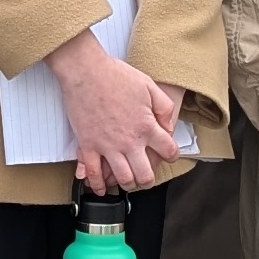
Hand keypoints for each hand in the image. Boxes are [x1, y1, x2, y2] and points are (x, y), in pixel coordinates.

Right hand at [49, 31, 184, 195]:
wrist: (85, 71)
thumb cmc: (115, 75)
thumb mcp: (149, 86)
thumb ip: (164, 108)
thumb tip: (168, 126)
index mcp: (147, 126)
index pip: (168, 151)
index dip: (172, 155)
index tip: (169, 155)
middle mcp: (129, 141)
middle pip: (145, 175)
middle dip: (148, 180)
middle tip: (147, 177)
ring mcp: (108, 146)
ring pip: (123, 179)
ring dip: (128, 184)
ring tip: (129, 181)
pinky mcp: (88, 146)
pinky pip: (93, 173)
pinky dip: (98, 185)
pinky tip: (101, 187)